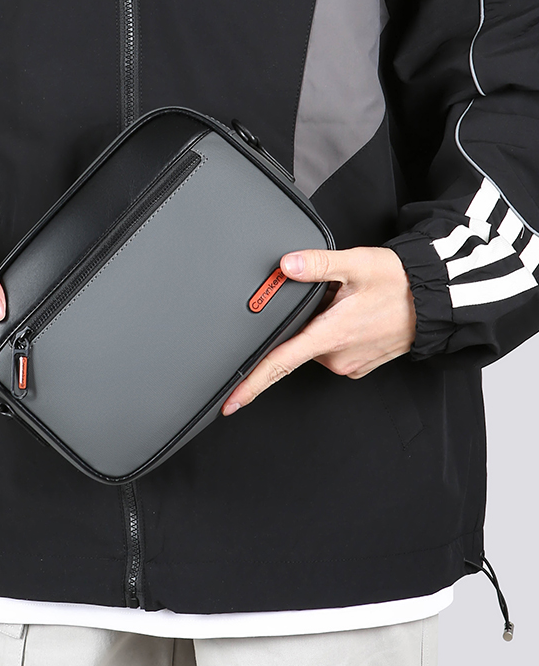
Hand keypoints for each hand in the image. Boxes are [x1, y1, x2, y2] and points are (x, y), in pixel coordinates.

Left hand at [222, 246, 415, 414]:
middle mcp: (337, 356)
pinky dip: (337, 334)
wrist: (435, 300)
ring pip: (317, 345)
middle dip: (304, 321)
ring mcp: (349, 364)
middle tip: (330, 298)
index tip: (230, 402)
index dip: (251, 384)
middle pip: (298, 342)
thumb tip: (287, 266)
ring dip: (322, 326)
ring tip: (348, 305)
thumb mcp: (357, 264)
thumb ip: (318, 264)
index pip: (279, 365)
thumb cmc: (400, 283)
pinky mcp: (359, 365)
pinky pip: (334, 350)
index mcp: (330, 335)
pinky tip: (355, 317)